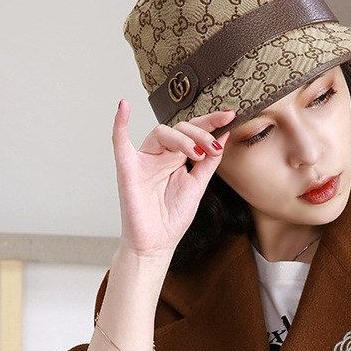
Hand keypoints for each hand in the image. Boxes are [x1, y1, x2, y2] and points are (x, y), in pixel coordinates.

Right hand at [111, 99, 235, 260]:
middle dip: (200, 134)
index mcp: (178, 158)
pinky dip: (120, 123)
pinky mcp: (128, 169)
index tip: (230, 116)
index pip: (194, 132)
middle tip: (212, 148)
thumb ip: (210, 161)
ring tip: (196, 154)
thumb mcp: (198, 185)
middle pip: (180, 128)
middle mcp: (161, 155)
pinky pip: (119, 141)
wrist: (157, 243)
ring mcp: (144, 160)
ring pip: (161, 132)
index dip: (211, 122)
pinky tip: (124, 107)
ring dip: (182, 138)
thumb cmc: (173, 217)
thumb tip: (224, 136)